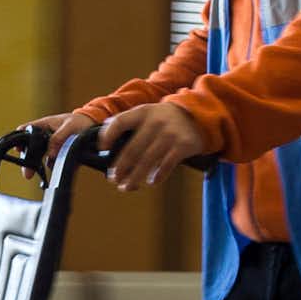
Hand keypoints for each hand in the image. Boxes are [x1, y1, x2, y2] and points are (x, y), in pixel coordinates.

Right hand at [23, 111, 94, 185]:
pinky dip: (58, 168)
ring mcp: (52, 147)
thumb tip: (50, 154)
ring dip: (44, 165)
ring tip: (48, 169)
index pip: (26, 130)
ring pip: (42, 159)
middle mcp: (45, 137)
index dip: (20, 140)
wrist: (94, 126)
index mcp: (44, 125)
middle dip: (29, 161)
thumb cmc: (79, 121)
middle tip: (27, 173)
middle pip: (31, 149)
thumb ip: (58, 138)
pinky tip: (62, 169)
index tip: (18, 150)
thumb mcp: (69, 127)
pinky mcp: (60, 155)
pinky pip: (55, 164)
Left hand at [101, 102, 216, 191]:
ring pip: (147, 162)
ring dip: (135, 178)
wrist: (198, 115)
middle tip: (114, 179)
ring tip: (127, 186)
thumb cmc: (165, 118)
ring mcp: (169, 134)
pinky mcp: (182, 146)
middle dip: (120, 168)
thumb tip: (104, 143)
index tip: (102, 149)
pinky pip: (166, 165)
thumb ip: (128, 123)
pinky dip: (157, 176)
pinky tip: (151, 182)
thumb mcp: (147, 113)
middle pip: (132, 150)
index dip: (108, 135)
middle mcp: (155, 122)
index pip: (120, 122)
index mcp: (142, 113)